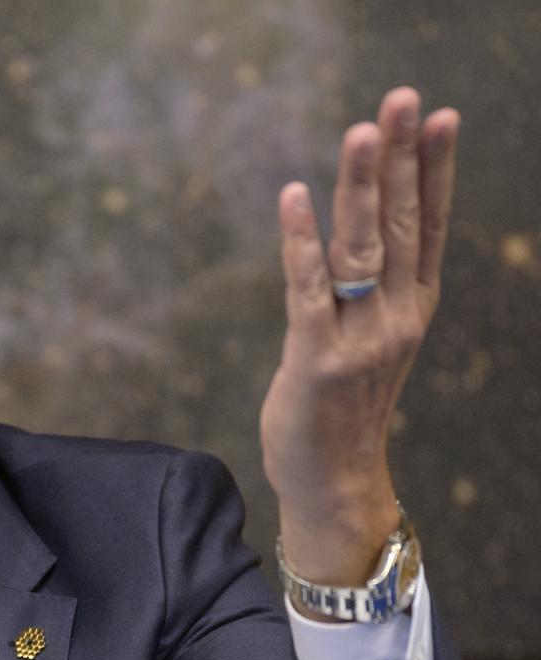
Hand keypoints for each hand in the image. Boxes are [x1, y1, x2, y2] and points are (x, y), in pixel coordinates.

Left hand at [260, 87, 458, 584]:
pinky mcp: (316, 360)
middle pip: (401, 224)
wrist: (333, 484)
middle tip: (403, 99)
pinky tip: (296, 196)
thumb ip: (369, 297)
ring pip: (362, 249)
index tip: (440, 117)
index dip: (435, 170)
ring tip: (363, 131)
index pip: (429, 228)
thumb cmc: (343, 412)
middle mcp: (394, 319)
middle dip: (401, 158)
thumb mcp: (371, 347)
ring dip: (361, 187)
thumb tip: (357, 243)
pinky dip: (301, 242)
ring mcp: (358, 340)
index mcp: (411, 310)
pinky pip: (308, 290)